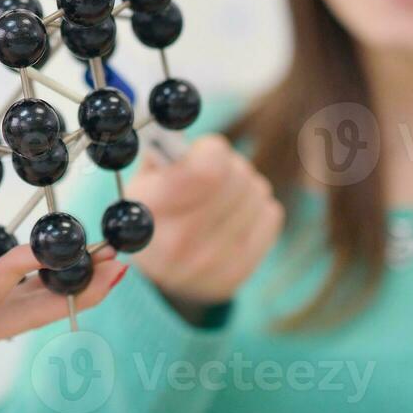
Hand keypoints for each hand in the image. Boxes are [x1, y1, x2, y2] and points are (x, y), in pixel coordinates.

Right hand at [0, 243, 129, 368]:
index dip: (17, 269)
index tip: (44, 243)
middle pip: (30, 314)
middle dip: (76, 289)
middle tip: (118, 263)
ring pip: (30, 309)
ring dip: (70, 285)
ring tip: (109, 262)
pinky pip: (15, 302)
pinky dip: (45, 282)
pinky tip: (63, 267)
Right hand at [127, 133, 283, 309]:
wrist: (158, 279)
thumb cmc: (151, 215)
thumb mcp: (141, 182)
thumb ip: (162, 153)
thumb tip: (183, 133)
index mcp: (151, 210)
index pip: (208, 169)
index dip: (209, 150)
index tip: (200, 152)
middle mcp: (182, 241)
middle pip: (237, 175)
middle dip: (228, 165)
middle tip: (210, 174)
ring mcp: (213, 260)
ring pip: (257, 190)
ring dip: (243, 185)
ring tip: (221, 196)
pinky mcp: (240, 270)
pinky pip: (271, 213)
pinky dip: (256, 207)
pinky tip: (234, 216)